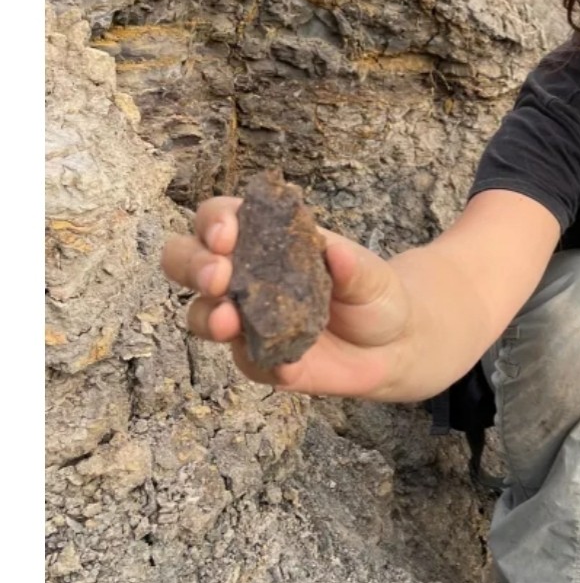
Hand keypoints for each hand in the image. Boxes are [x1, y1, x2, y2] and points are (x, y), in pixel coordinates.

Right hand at [160, 197, 411, 396]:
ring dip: (206, 315)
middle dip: (192, 264)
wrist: (392, 346)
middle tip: (218, 276)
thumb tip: (336, 254)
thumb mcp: (372, 273)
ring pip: (199, 314)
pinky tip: (283, 364)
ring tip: (227, 319)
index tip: (227, 234)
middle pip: (185, 261)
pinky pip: (246, 363)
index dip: (213, 222)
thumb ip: (353, 266)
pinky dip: (260, 362)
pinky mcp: (260, 360)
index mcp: (263, 239)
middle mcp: (242, 277)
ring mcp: (245, 321)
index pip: (218, 219)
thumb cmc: (372, 294)